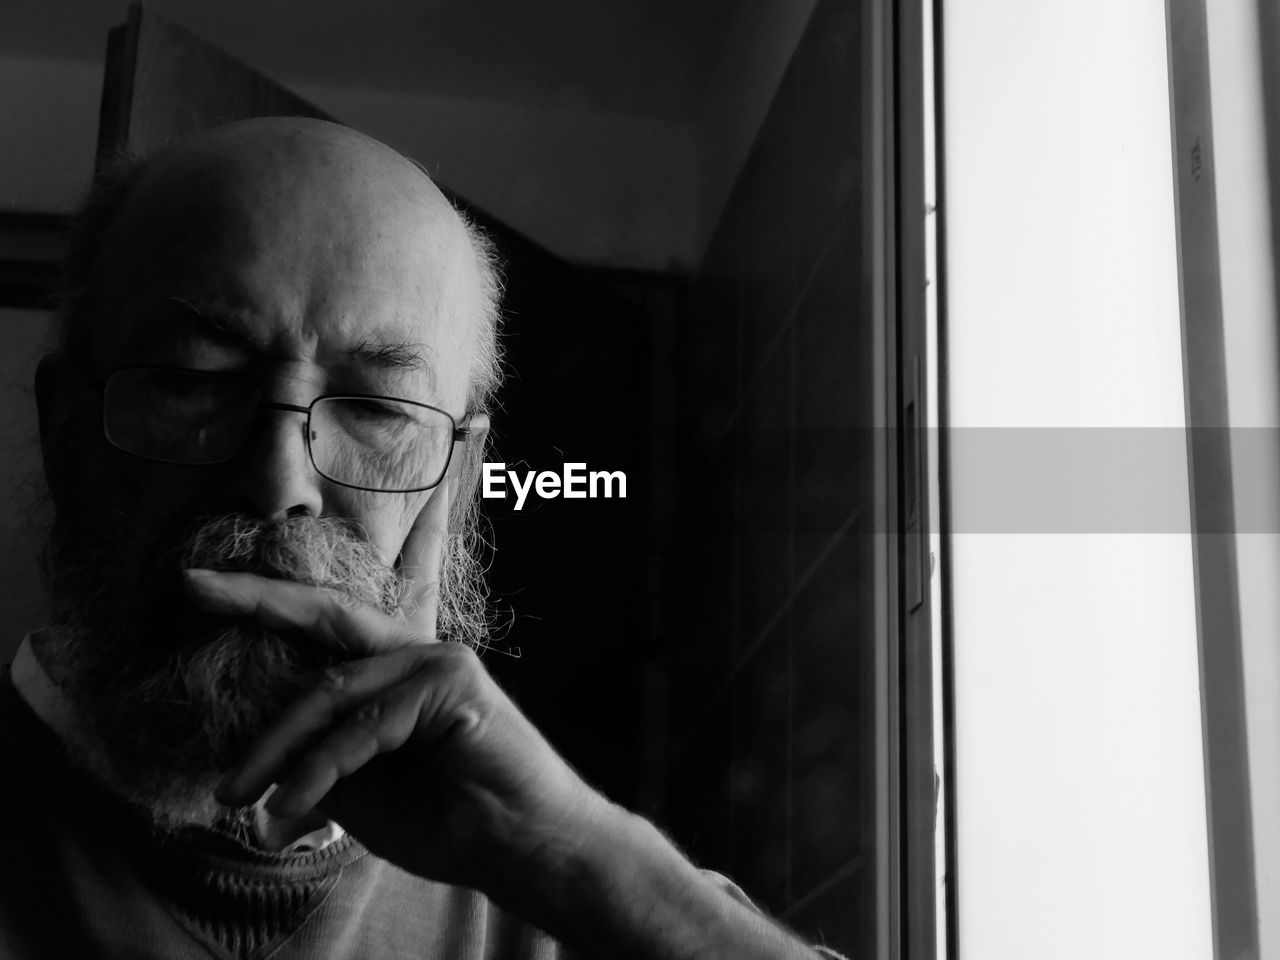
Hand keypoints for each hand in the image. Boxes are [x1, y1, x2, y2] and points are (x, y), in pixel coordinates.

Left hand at [182, 485, 611, 899]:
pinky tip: (292, 808)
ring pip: (332, 691)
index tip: (199, 586)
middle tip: (191, 587)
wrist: (522, 848)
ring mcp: (438, 662)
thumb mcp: (360, 785)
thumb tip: (251, 742)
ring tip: (236, 798)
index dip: (266, 602)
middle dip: (256, 599)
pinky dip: (320, 771)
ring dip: (275, 748)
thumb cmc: (449, 820)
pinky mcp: (452, 685)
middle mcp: (417, 651)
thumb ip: (318, 752)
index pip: (325, 625)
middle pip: (325, 617)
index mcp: (396, 669)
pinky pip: (363, 728)